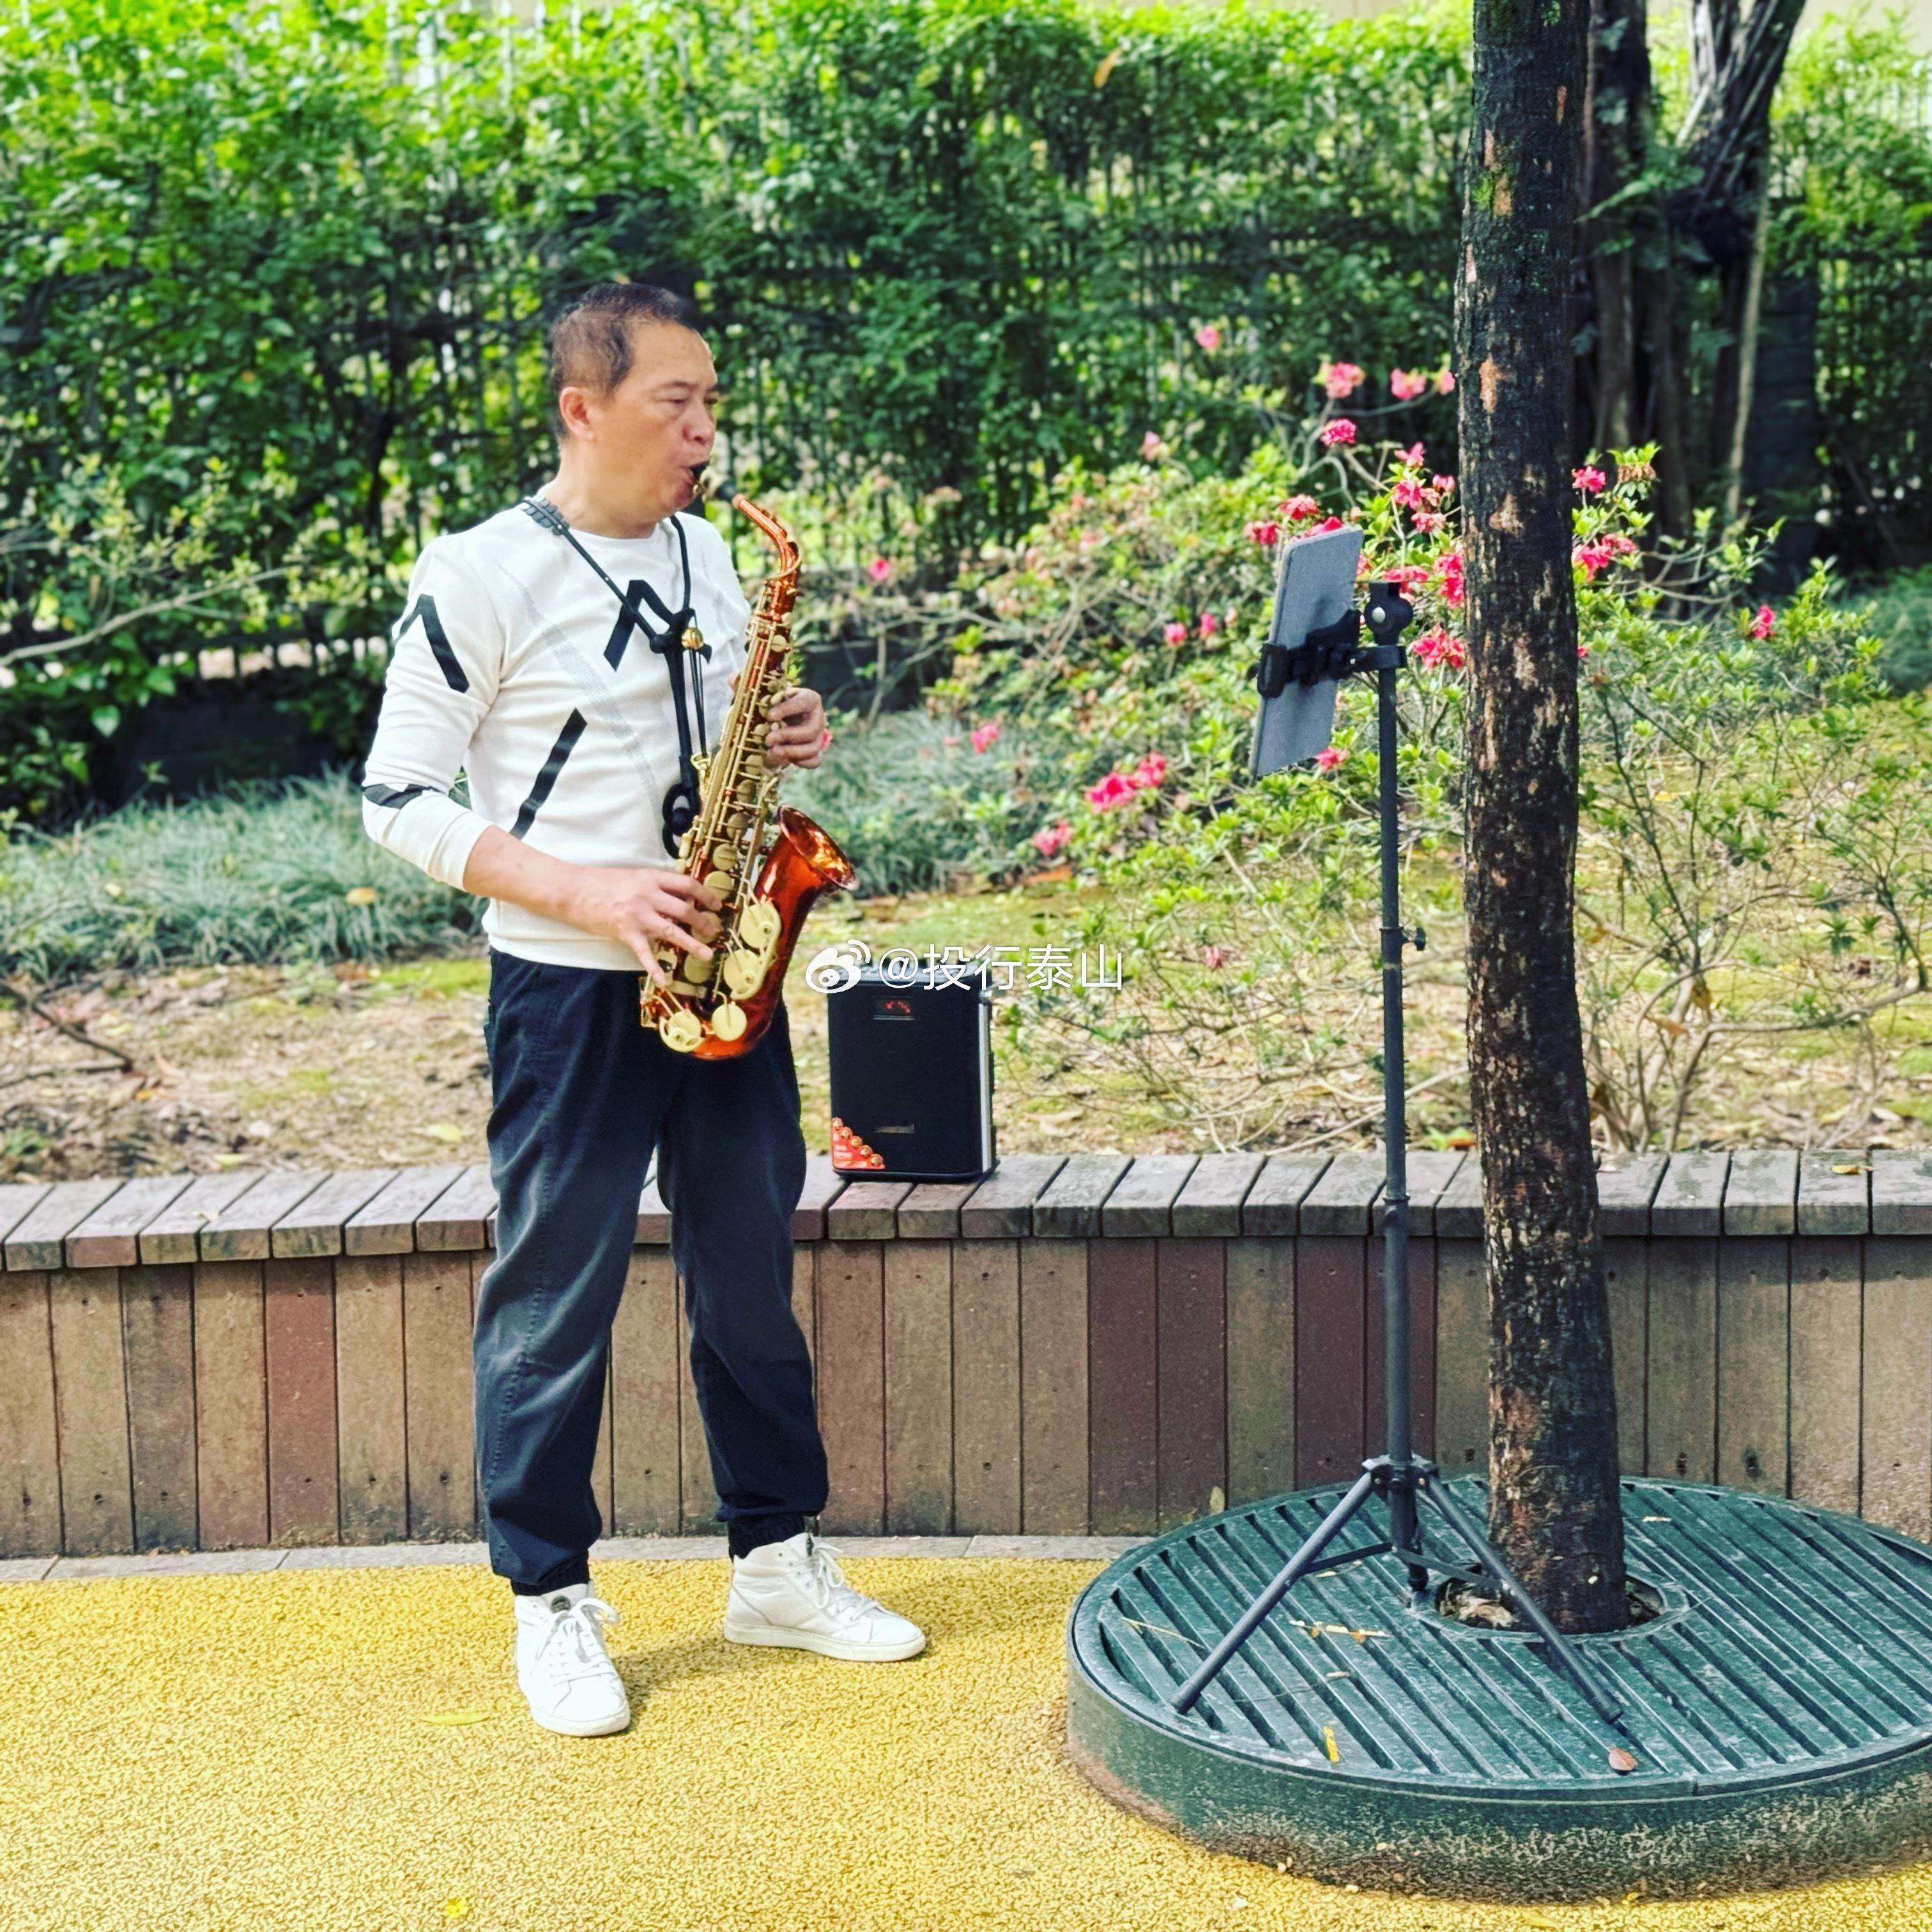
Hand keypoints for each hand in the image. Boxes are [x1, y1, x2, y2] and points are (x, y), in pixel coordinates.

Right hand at [567, 866, 724, 986]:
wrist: (573, 890)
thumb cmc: (602, 881)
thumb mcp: (634, 876)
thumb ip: (655, 886)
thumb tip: (680, 897)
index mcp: (651, 878)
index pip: (687, 884)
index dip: (705, 895)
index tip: (716, 904)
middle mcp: (648, 895)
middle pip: (685, 909)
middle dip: (703, 921)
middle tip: (713, 931)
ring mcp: (638, 915)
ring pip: (672, 930)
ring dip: (692, 943)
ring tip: (707, 954)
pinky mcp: (625, 932)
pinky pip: (644, 953)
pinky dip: (655, 968)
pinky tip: (664, 980)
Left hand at [730, 678, 828, 768]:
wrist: (784, 722)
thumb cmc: (773, 706)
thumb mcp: (762, 696)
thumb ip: (748, 689)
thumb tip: (732, 678)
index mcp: (808, 698)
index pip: (806, 702)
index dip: (789, 709)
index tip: (770, 715)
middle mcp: (818, 717)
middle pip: (811, 729)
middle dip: (788, 736)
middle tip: (768, 739)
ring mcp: (819, 736)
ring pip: (813, 747)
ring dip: (792, 752)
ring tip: (771, 751)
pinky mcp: (815, 751)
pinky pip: (814, 761)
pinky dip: (800, 762)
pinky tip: (783, 760)